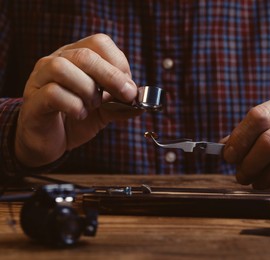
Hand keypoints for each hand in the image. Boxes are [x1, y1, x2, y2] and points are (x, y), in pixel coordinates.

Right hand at [15, 34, 140, 166]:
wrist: (48, 141)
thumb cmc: (76, 119)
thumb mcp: (105, 110)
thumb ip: (121, 104)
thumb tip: (143, 104)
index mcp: (76, 57)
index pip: (99, 43)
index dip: (119, 63)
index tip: (129, 86)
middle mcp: (55, 61)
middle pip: (84, 55)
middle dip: (112, 76)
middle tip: (126, 96)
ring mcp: (39, 79)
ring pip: (62, 68)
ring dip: (87, 90)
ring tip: (93, 106)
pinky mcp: (32, 101)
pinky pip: (53, 93)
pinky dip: (74, 105)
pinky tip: (80, 115)